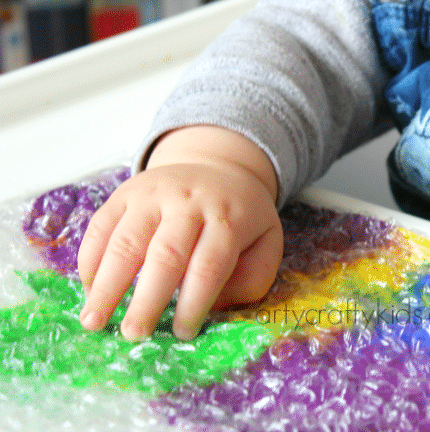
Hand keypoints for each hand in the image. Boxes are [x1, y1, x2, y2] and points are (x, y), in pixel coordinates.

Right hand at [77, 127, 282, 340]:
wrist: (219, 168)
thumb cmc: (241, 218)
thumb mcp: (266, 242)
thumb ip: (251, 277)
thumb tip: (213, 307)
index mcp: (228, 218)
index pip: (209, 265)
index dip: (194, 302)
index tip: (181, 333)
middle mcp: (189, 203)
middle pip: (166, 254)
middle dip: (147, 298)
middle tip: (132, 335)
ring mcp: (153, 194)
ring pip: (126, 241)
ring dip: (107, 285)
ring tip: (93, 321)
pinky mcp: (124, 193)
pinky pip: (100, 227)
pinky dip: (90, 261)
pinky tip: (89, 290)